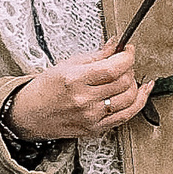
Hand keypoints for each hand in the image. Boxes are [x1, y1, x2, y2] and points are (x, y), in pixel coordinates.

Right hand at [7, 49, 150, 143]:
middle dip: (129, 67)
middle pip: (124, 82)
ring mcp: (92, 117)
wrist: (29, 115)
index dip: (128, 56)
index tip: (128, 50)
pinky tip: (143, 91)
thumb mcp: (66, 65)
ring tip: (128, 76)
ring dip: (134, 83)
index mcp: (75, 80)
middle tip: (124, 62)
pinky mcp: (96, 129)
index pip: (114, 67)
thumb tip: (115, 45)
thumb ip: (96, 56)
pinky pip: (127, 116)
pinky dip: (139, 101)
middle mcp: (85, 100)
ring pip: (129, 98)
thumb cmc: (44, 89)